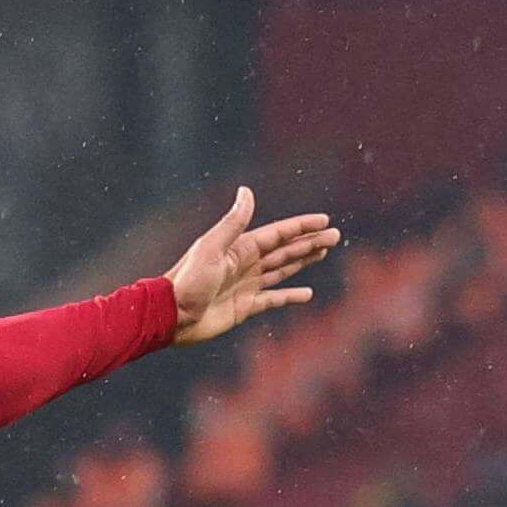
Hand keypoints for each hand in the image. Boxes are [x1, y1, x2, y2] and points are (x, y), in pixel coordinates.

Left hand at [165, 187, 340, 345]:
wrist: (171, 315)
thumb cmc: (188, 280)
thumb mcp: (212, 247)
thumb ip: (233, 222)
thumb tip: (247, 190)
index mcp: (240, 248)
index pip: (278, 234)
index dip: (301, 227)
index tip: (324, 221)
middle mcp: (246, 264)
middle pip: (285, 250)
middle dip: (309, 243)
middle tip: (335, 236)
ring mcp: (246, 286)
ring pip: (282, 270)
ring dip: (303, 262)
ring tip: (324, 253)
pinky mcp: (244, 308)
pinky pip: (273, 299)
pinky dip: (289, 296)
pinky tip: (307, 293)